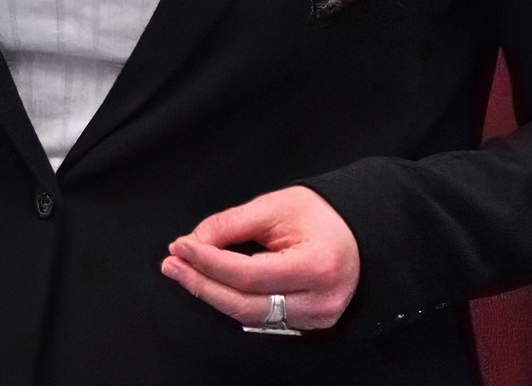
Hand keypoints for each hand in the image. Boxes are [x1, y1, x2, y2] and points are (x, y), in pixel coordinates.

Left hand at [160, 185, 359, 331]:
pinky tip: (214, 285)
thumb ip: (232, 225)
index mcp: (316, 267)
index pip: (248, 274)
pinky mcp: (309, 325)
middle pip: (245, 304)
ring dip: (213, 295)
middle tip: (172, 264)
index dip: (209, 262)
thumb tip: (193, 243)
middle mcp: (319, 301)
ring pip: (250, 316)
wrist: (359, 232)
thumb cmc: (322, 215)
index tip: (180, 246)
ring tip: (185, 273)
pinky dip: (234, 302)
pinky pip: (262, 318)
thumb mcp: (276, 206)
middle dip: (202, 284)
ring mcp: (316, 318)